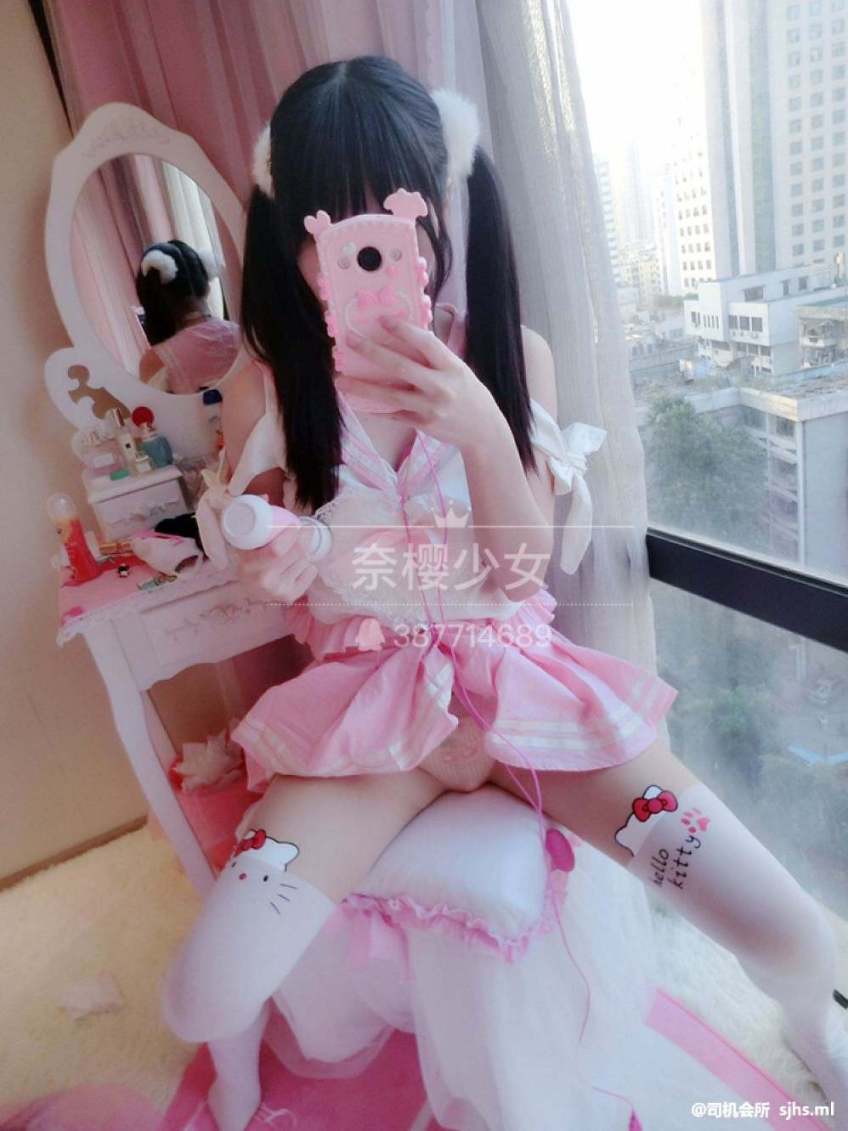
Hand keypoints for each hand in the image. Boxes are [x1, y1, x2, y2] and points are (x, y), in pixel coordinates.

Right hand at [234, 523, 316, 603]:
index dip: (292, 534)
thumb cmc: (248, 556)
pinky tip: (299, 563)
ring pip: (305, 562)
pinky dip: (309, 564)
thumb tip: (266, 497)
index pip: (277, 550)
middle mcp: (263, 581)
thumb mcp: (243, 538)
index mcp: (249, 565)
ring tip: (296, 547)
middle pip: (296, 554)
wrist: (248, 587)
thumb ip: (251, 515)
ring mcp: (278, 592)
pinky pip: (311, 573)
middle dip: (304, 537)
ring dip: (305, 551)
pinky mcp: (290, 597)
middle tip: (304, 529)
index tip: (296, 523)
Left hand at [340, 315, 505, 453]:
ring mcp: (430, 408)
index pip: (426, 343)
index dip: (403, 330)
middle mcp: (441, 387)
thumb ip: (435, 356)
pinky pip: (393, 414)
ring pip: (390, 395)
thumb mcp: (459, 369)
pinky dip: (374, 408)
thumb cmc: (468, 393)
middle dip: (373, 353)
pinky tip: (355, 400)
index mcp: (452, 367)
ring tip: (340, 380)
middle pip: (401, 367)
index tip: (381, 320)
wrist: (482, 430)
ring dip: (362, 387)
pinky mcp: (422, 425)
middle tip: (351, 341)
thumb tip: (404, 335)